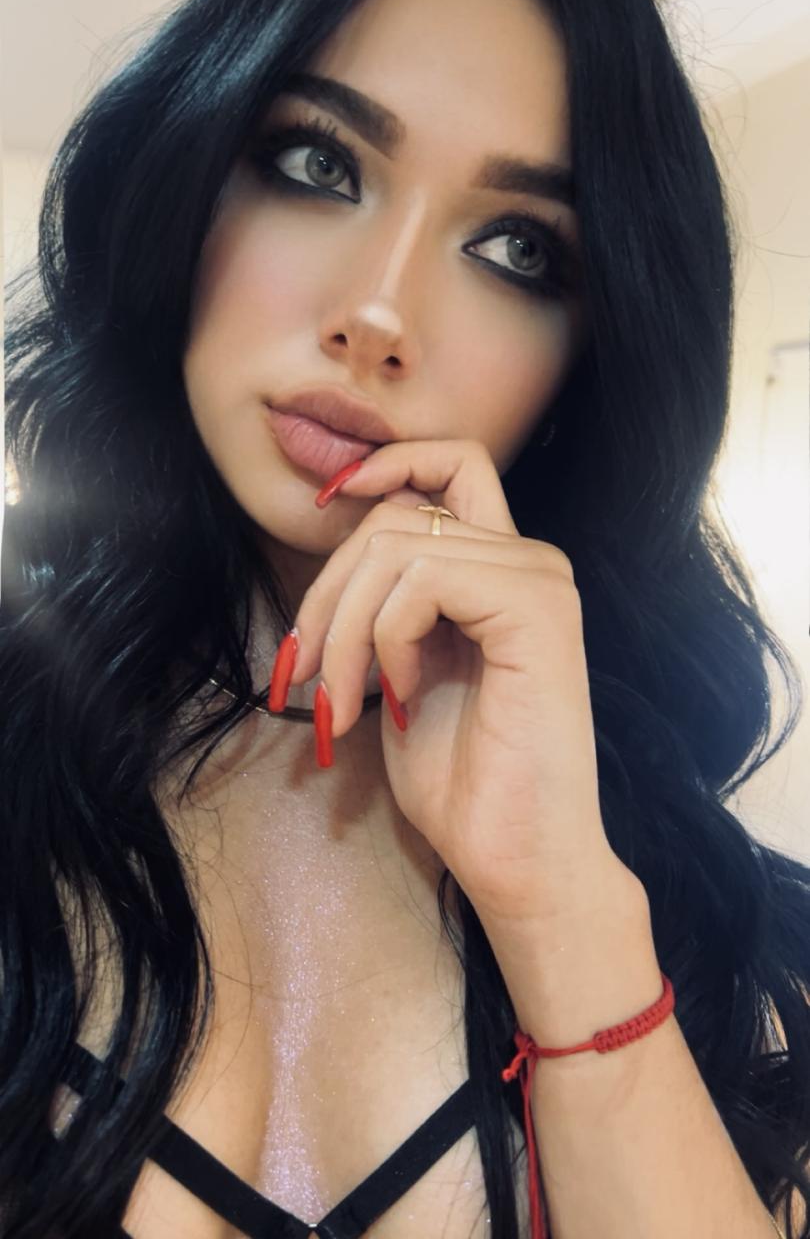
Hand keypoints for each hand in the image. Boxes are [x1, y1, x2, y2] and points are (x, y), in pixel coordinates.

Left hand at [284, 438, 631, 928]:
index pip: (452, 463)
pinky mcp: (537, 607)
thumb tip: (339, 551)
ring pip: (396, 544)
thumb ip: (389, 603)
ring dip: (345, 628)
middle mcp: (531, 561)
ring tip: (345, 701)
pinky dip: (387, 636)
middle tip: (306, 677)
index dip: (389, 463)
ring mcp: (540, 579)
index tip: (329, 500)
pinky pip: (424, 577)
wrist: (519, 859)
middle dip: (327, 591)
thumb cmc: (463, 781)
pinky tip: (402, 693)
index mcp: (504, 571)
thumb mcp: (404, 671)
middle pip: (396, 514)